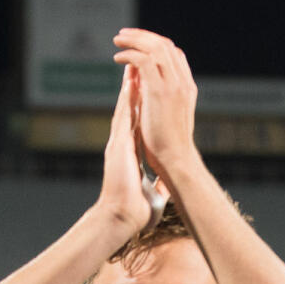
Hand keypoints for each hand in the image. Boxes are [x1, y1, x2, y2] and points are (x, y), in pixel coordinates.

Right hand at [98, 65, 157, 231]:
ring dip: (129, 86)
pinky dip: (126, 98)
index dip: (141, 107)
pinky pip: (123, 115)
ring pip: (125, 108)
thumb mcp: (152, 195)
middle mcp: (123, 145)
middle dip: (134, 89)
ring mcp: (119, 143)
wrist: (121, 219)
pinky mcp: (118, 145)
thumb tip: (165, 188)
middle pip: (129, 111)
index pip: (137, 125)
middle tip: (137, 67)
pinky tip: (130, 81)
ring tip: (133, 64)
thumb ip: (156, 187)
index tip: (148, 91)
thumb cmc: (135, 212)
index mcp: (131, 156)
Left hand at [112, 28, 198, 180]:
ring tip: (118, 40)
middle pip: (164, 45)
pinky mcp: (160, 91)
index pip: (173, 54)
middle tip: (123, 35)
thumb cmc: (169, 148)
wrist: (176, 161)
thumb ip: (160, 100)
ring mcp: (173, 85)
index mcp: (186, 87)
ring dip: (134, 40)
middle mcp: (182, 82)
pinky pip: (144, 61)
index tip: (138, 44)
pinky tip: (118, 58)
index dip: (155, 44)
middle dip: (142, 36)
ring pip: (155, 48)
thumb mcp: (167, 118)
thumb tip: (145, 91)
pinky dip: (130, 55)